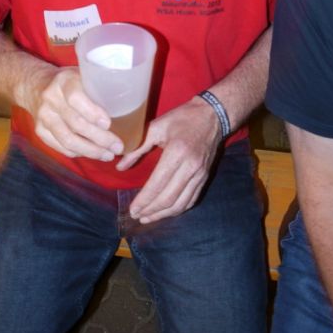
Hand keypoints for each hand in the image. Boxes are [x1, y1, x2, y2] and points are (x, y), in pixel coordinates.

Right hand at [29, 67, 124, 160]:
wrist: (35, 85)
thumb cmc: (70, 81)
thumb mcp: (82, 74)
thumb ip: (98, 86)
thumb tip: (131, 103)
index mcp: (64, 80)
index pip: (75, 98)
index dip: (92, 112)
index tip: (109, 124)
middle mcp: (50, 98)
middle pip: (75, 123)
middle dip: (99, 138)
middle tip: (117, 146)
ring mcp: (43, 116)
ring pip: (67, 139)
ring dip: (90, 151)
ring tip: (108, 154)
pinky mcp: (39, 131)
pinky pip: (61, 147)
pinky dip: (78, 153)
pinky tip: (92, 153)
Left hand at [116, 96, 221, 223]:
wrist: (212, 115)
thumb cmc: (182, 118)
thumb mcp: (156, 127)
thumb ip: (137, 148)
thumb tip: (120, 167)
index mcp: (177, 152)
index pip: (158, 184)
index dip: (144, 200)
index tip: (132, 208)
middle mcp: (190, 167)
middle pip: (169, 197)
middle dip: (151, 210)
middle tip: (136, 215)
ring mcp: (200, 174)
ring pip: (181, 203)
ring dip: (163, 214)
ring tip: (148, 218)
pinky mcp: (205, 177)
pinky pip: (191, 199)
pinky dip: (178, 209)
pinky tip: (166, 211)